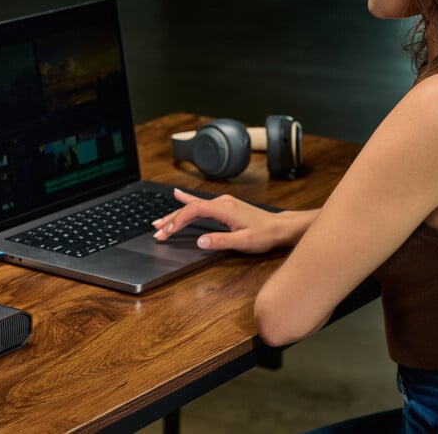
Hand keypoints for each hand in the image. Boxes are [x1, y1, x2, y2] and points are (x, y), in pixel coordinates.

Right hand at [152, 189, 313, 253]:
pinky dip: (187, 202)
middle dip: (171, 220)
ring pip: (193, 206)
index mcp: (224, 209)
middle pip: (189, 208)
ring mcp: (222, 203)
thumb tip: (200, 241)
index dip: (177, 221)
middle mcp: (221, 202)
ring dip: (176, 214)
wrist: (280, 228)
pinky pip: (200, 203)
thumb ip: (221, 241)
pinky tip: (178, 195)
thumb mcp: (244, 242)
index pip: (193, 211)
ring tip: (159, 221)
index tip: (166, 232)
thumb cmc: (265, 235)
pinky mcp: (224, 206)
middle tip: (156, 230)